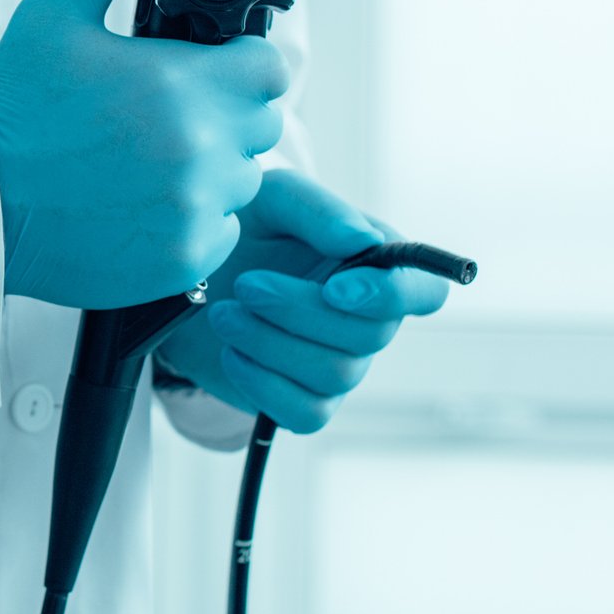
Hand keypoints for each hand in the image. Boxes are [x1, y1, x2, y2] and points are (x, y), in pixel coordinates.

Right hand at [0, 0, 291, 309]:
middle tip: (163, 114)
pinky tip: (135, 202)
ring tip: (143, 161)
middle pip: (262, 125)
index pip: (273, 69)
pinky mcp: (182, 257)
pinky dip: (188, 219)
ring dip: (208, 168)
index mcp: (183, 86)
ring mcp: (195, 208)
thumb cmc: (11, 108)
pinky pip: (218, 231)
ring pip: (242, 180)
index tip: (206, 71)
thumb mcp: (54, 12)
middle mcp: (201, 150)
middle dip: (224, 114)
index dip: (242, 65)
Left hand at [156, 169, 452, 431]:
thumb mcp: (270, 199)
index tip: (335, 288)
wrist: (189, 277)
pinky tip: (231, 352)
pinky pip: (305, 414)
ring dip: (270, 342)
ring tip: (223, 313)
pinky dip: (262, 384)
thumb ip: (316, 210)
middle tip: (245, 285)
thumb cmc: (245, 229)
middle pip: (369, 336)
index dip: (392, 296)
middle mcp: (368, 320)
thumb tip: (360, 239)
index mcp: (375, 266)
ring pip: (333, 374)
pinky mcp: (303, 401)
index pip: (424, 292)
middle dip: (299, 311)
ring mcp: (340, 365)